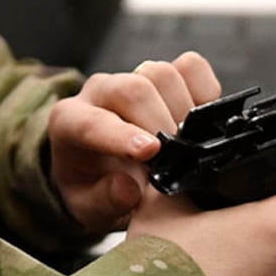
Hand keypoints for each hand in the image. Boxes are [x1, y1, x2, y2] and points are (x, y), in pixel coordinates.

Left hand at [47, 52, 220, 234]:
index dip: (123, 135)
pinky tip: (200, 122)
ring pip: (163, 75)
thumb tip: (129, 189)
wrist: (101, 166)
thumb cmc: (92, 185)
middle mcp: (99, 91)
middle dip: (161, 125)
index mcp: (69, 122)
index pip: (93, 121)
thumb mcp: (89, 209)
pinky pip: (191, 67)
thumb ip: (104, 201)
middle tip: (177, 159)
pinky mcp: (163, 74)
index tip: (151, 152)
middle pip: (134, 90)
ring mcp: (132, 76)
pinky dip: (205, 92)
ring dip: (184, 111)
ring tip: (186, 145)